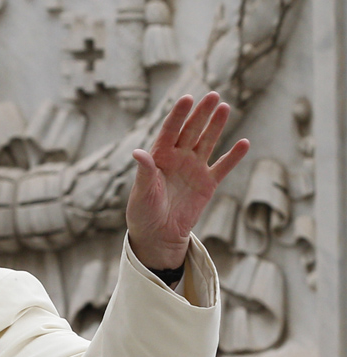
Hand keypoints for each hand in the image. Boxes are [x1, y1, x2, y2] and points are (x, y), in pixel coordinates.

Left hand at [126, 92, 249, 269]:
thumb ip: (144, 172)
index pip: (169, 131)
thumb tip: (137, 152)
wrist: (158, 235)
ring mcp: (194, 169)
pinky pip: (222, 167)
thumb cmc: (143, 213)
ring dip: (216, 126)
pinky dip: (233, 157)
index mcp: (158, 157)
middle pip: (191, 131)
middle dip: (201, 114)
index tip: (186, 98)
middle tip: (212, 95)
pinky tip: (244, 143)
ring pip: (207, 143)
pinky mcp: (207, 184)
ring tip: (225, 107)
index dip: (178, 115)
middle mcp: (177, 158)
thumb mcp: (142, 193)